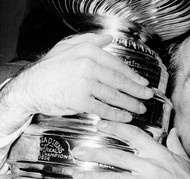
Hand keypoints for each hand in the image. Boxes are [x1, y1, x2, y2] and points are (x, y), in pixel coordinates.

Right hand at [5, 33, 152, 121]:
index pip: (117, 65)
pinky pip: (104, 109)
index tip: (143, 82)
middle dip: (137, 90)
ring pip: (114, 95)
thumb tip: (108, 39)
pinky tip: (126, 117)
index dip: (133, 75)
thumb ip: (88, 41)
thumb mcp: (66, 47)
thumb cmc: (49, 69)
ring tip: (140, 108)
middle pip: (119, 80)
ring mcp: (85, 83)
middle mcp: (88, 65)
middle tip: (148, 95)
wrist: (30, 87)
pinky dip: (117, 114)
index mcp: (88, 51)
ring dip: (131, 103)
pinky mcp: (80, 101)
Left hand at [72, 120, 189, 178]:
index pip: (134, 135)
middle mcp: (151, 169)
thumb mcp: (185, 162)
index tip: (101, 124)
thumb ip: (176, 146)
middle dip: (95, 154)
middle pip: (117, 158)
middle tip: (79, 153)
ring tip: (80, 176)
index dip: (115, 127)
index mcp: (160, 155)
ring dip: (94, 178)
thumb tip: (174, 133)